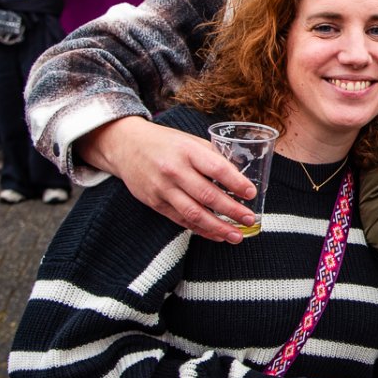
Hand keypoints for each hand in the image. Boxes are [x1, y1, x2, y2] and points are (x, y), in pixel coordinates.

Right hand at [80, 117, 257, 242]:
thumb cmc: (166, 143)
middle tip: (249, 219)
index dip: (236, 183)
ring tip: (237, 236)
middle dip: (232, 211)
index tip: (251, 194)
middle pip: (208, 195)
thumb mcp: (191, 142)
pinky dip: (201, 230)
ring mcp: (162, 189)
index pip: (217, 169)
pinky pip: (181, 220)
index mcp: (188, 151)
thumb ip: (214, 158)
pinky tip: (217, 235)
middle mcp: (174, 171)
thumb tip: (242, 177)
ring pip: (194, 213)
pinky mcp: (155, 203)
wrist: (126, 145)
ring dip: (218, 227)